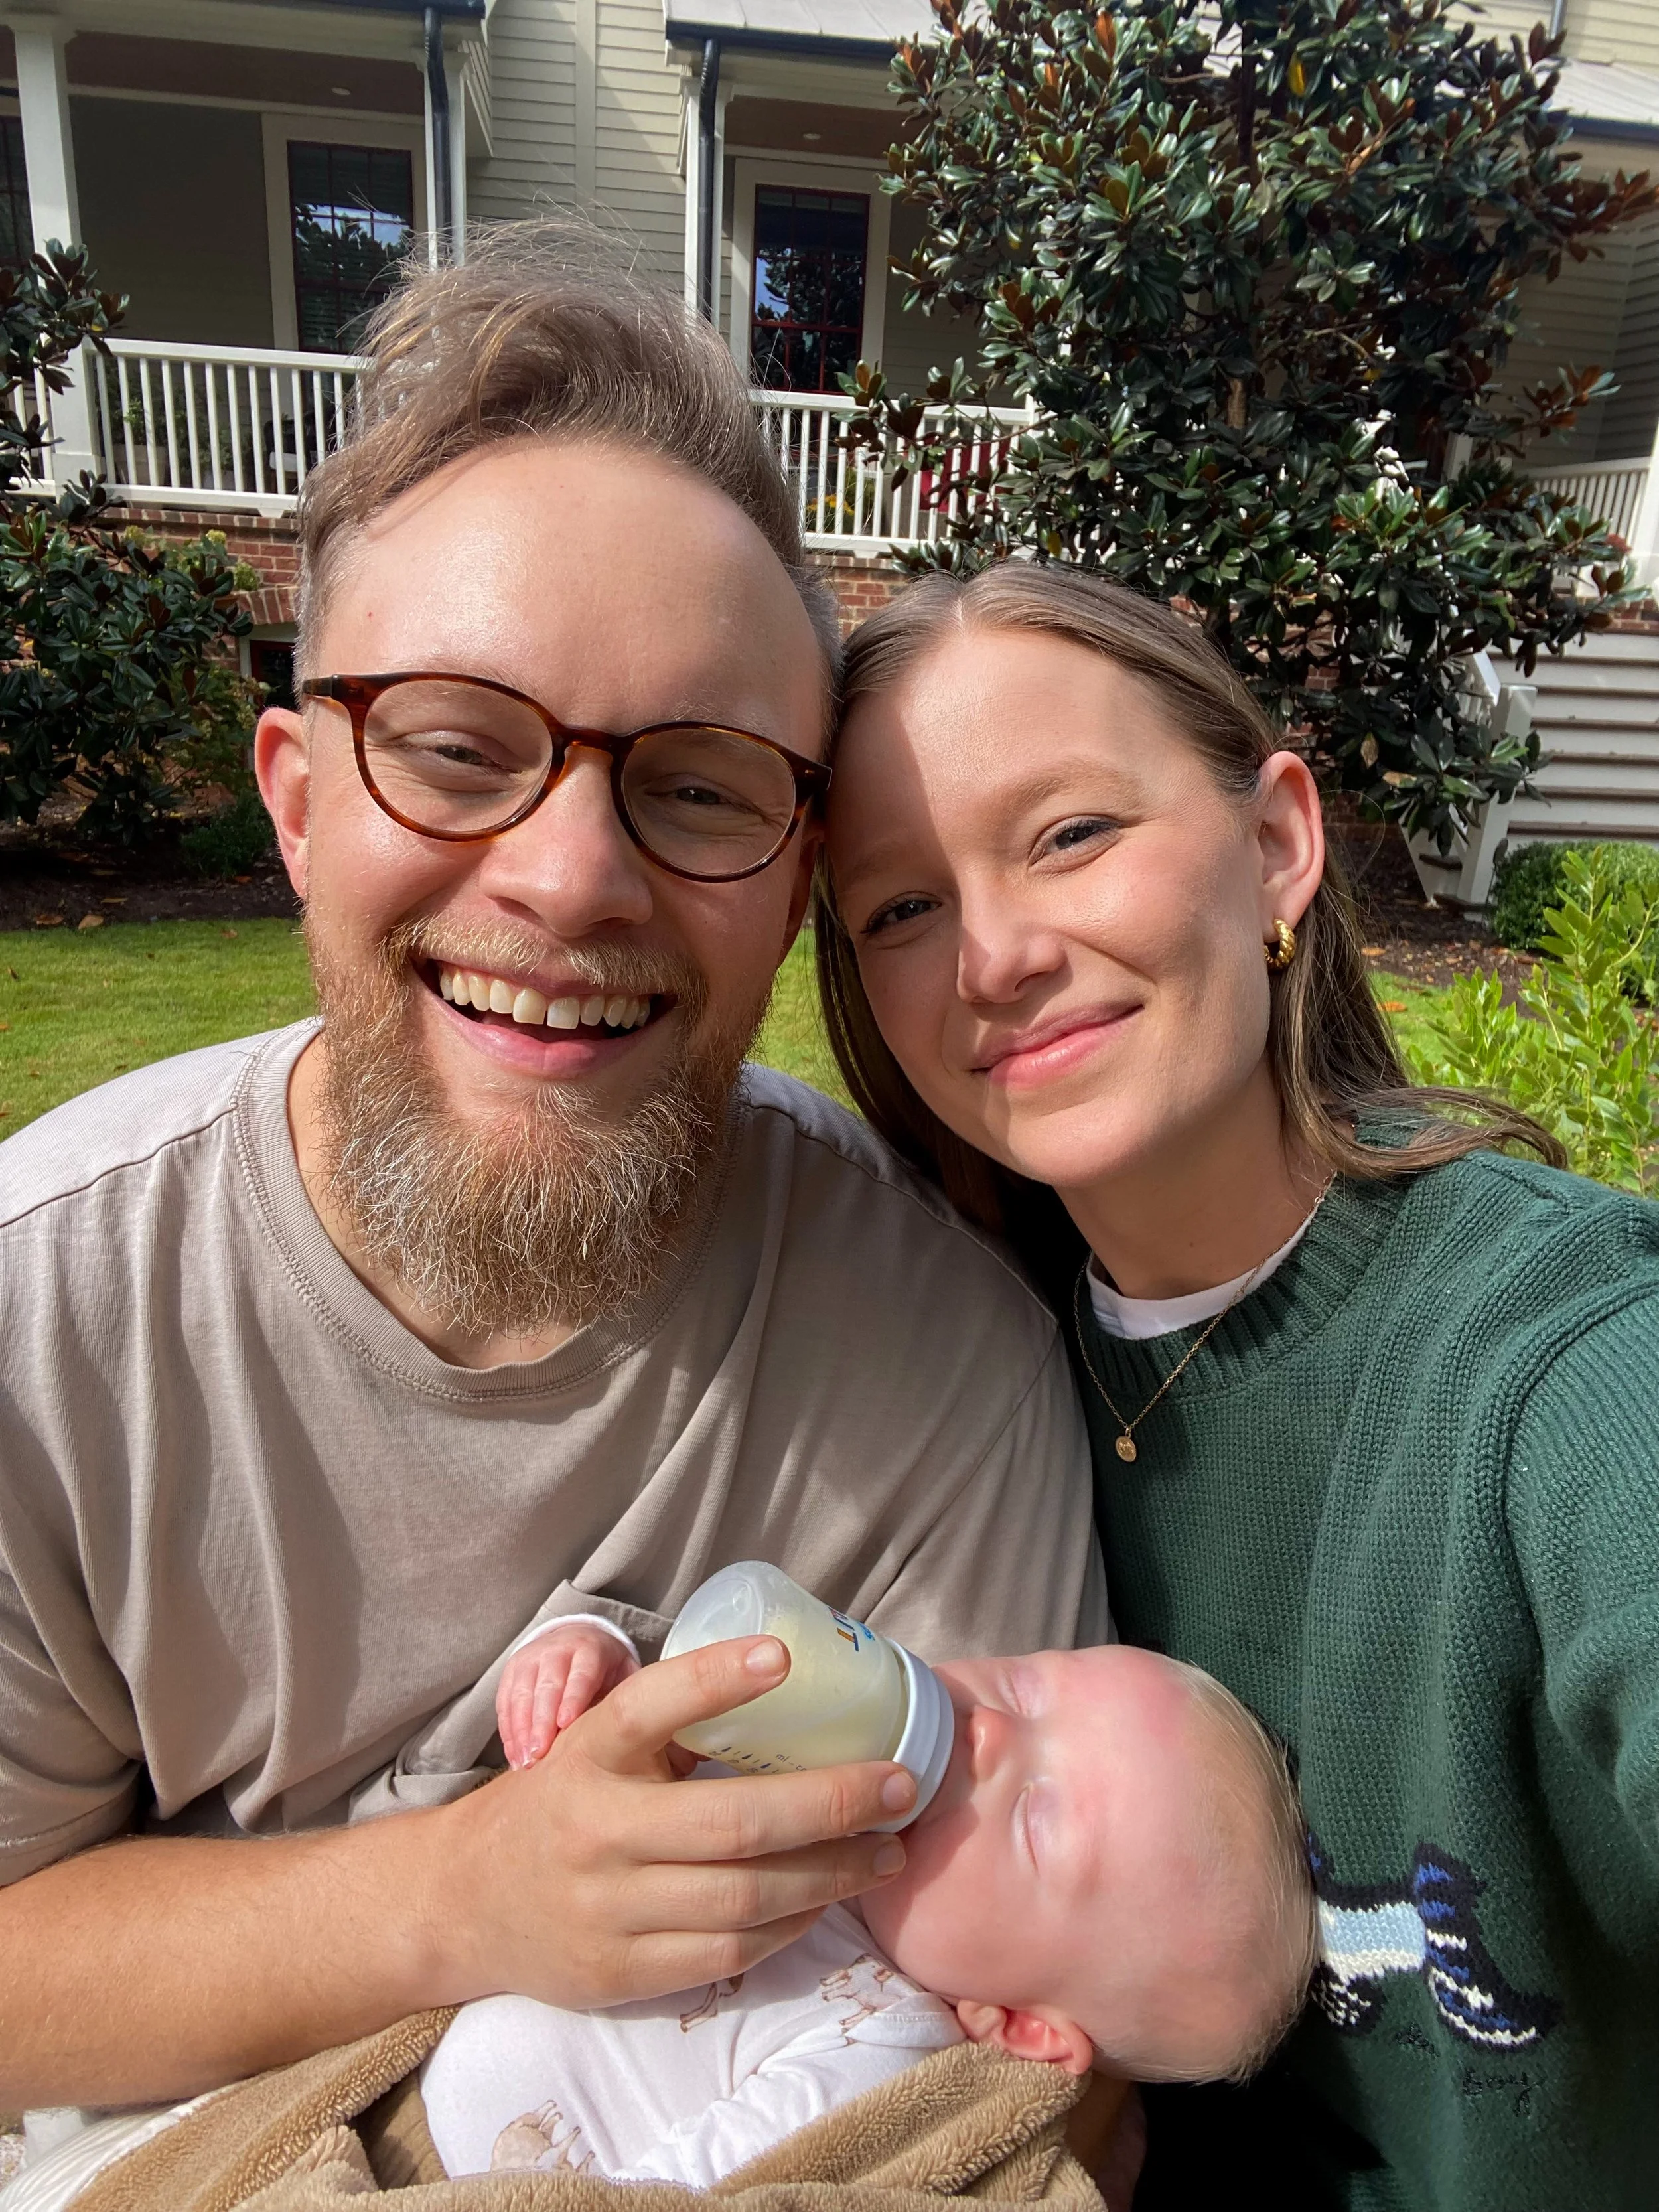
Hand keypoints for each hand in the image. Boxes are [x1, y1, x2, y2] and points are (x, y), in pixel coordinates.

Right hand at [435, 1634, 917, 2011]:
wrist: (470, 1901)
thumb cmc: (565, 1802)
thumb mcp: (598, 1745)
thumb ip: (673, 1723)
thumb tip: (794, 1680)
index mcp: (590, 1754)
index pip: (652, 1705)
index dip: (715, 1678)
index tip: (782, 1655)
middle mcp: (595, 1830)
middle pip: (733, 1823)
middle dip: (832, 1804)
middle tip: (899, 1785)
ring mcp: (607, 1909)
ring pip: (744, 1899)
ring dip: (831, 1874)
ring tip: (888, 1850)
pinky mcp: (620, 1973)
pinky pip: (728, 1954)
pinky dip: (790, 1925)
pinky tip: (828, 1897)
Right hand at [498, 1622, 639, 1767]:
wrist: (577, 1637)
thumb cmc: (605, 1667)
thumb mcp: (623, 1672)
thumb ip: (624, 1695)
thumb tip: (631, 1728)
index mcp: (589, 1649)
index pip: (581, 1674)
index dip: (572, 1699)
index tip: (565, 1726)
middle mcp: (556, 1650)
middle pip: (546, 1686)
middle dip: (540, 1722)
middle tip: (539, 1754)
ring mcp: (530, 1658)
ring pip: (520, 1694)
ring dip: (520, 1731)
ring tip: (525, 1762)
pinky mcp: (512, 1670)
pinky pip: (505, 1702)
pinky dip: (508, 1731)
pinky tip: (515, 1756)